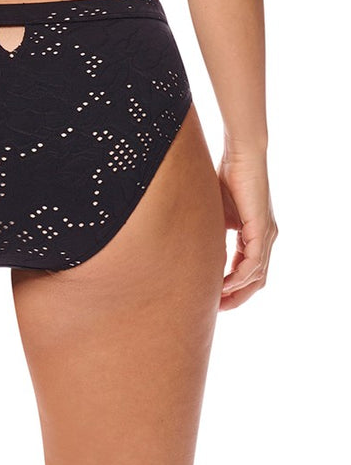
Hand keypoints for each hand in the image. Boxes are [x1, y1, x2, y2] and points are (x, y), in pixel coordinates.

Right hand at [217, 152, 277, 310]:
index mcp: (255, 234)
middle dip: (237, 298)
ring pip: (256, 276)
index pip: (249, 270)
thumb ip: (214, 233)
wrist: (240, 154)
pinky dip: (239, 277)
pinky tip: (224, 284)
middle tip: (216, 310)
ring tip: (216, 301)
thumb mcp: (216, 212)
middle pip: (256, 281)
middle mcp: (266, 238)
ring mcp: (266, 234)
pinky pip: (254, 263)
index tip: (213, 298)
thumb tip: (197, 250)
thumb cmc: (226, 176)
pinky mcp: (262, 229)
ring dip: (236, 292)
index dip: (232, 287)